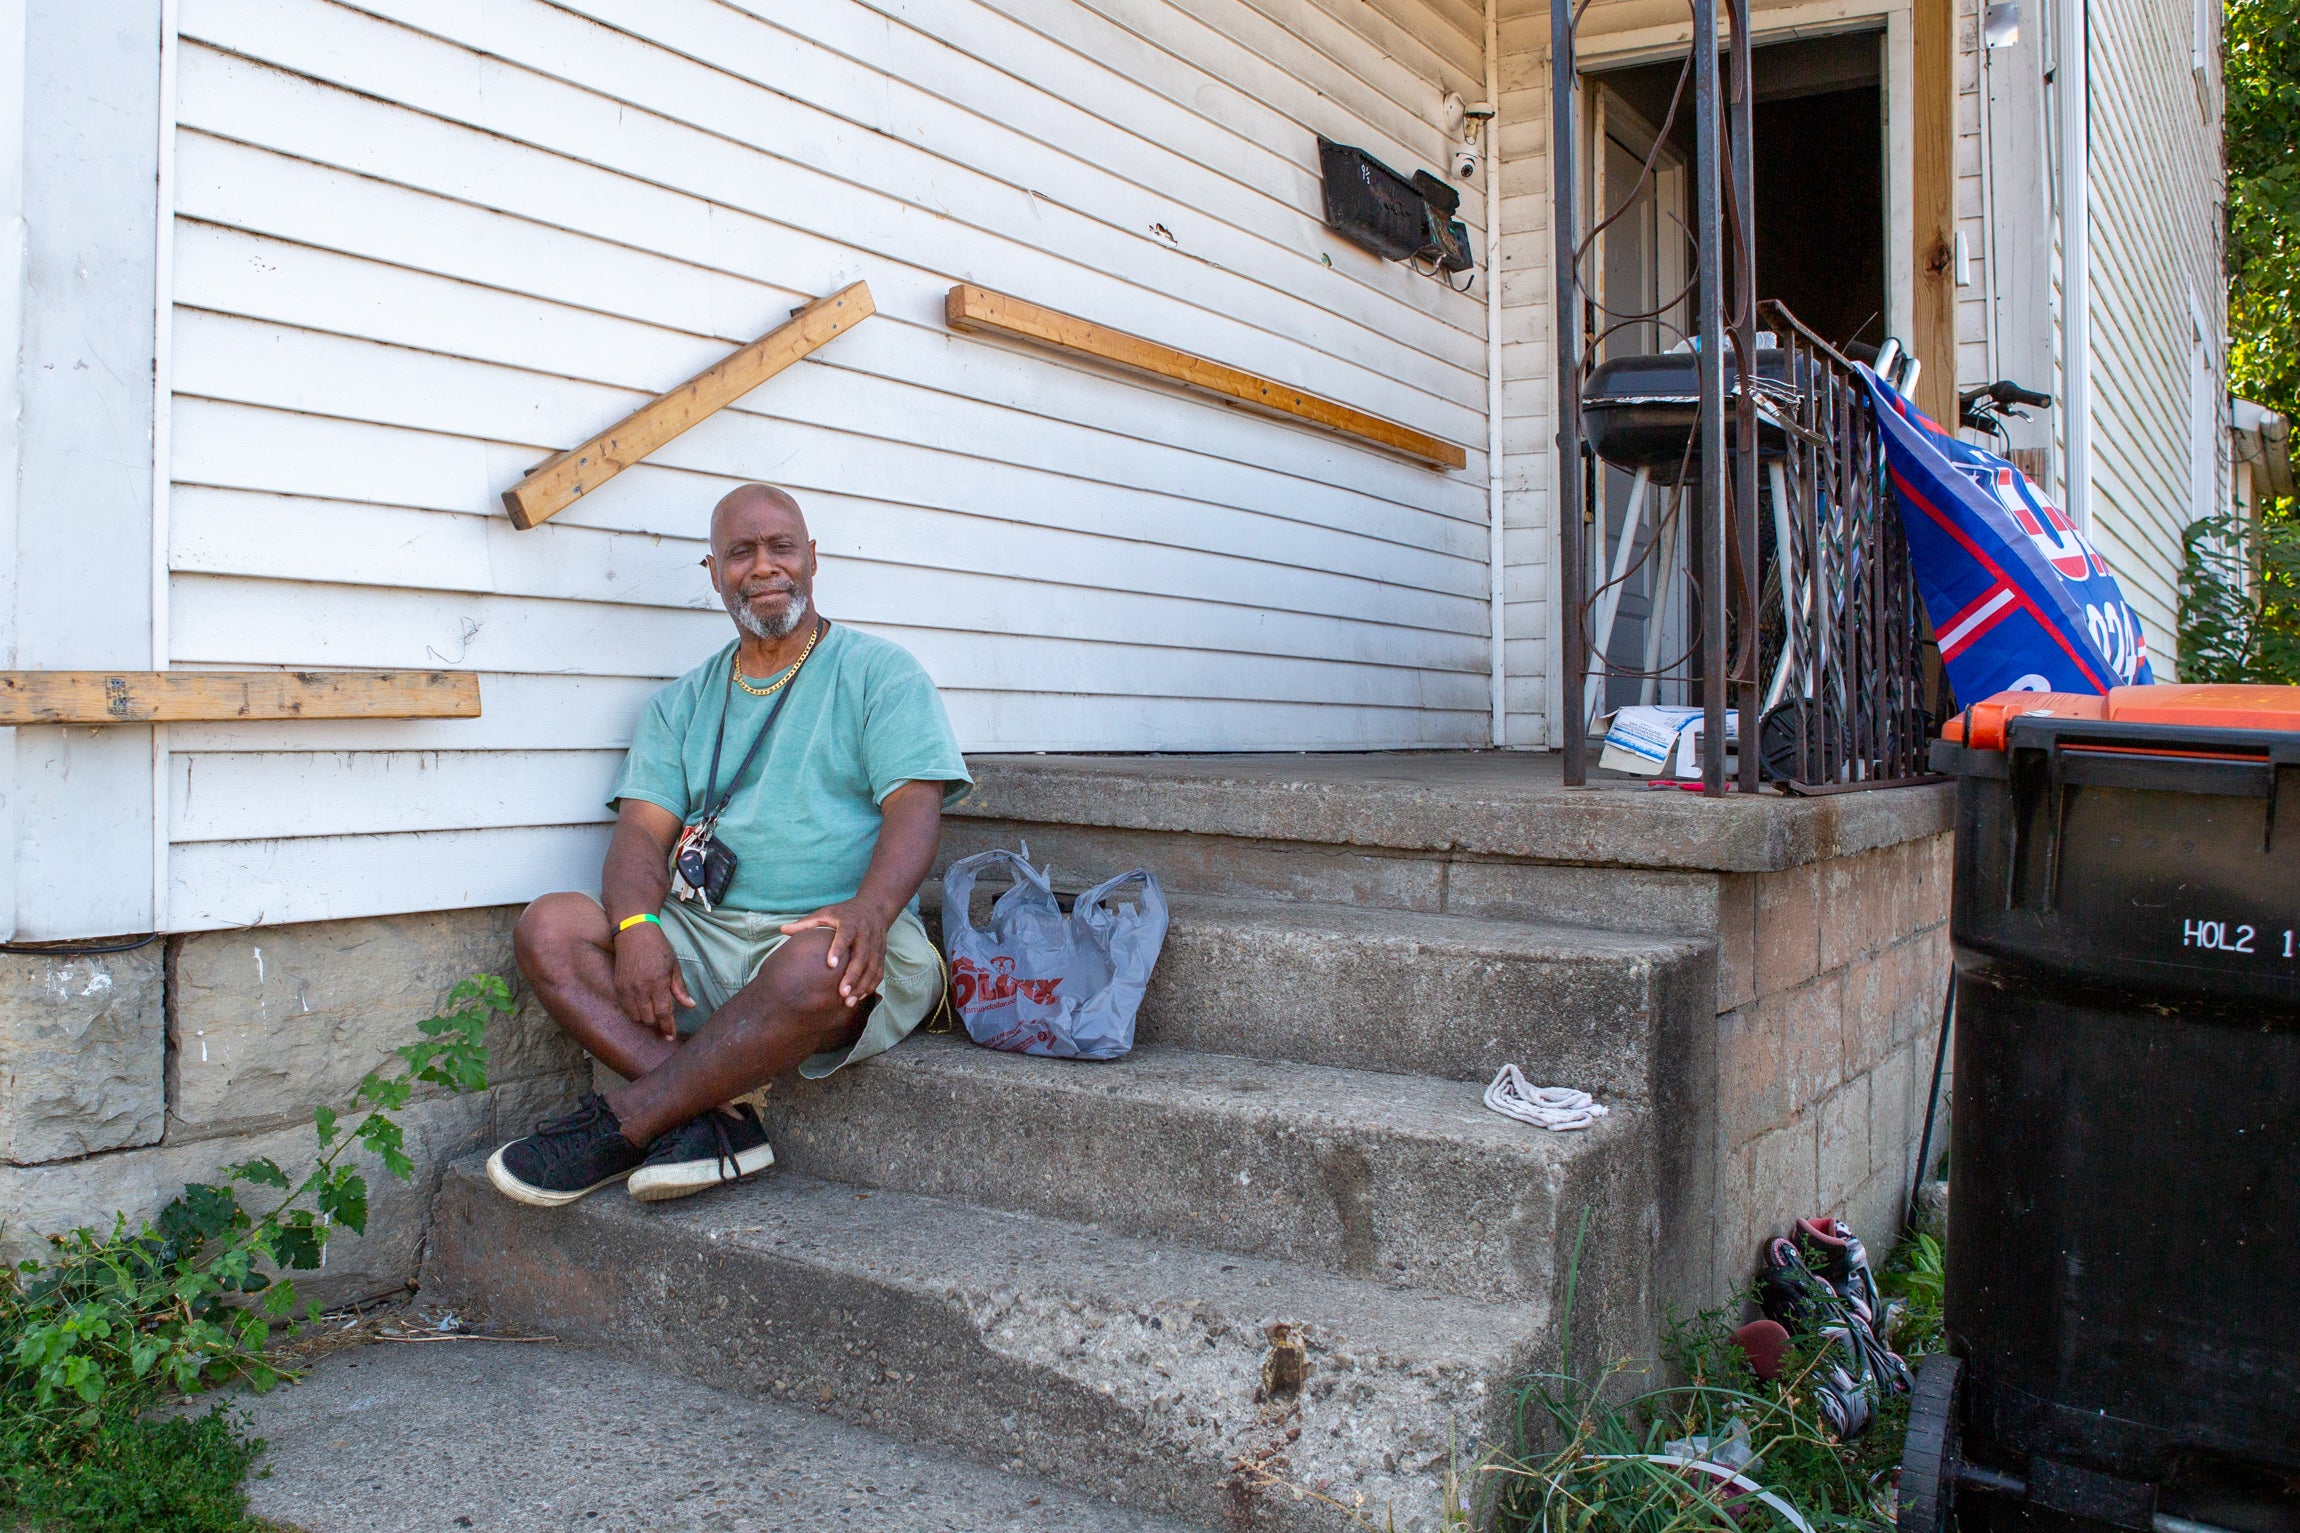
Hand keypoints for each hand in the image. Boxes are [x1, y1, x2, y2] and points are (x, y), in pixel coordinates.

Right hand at [614, 921, 694, 1039]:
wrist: (633, 932)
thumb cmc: (658, 947)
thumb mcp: (674, 966)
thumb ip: (680, 988)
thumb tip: (690, 1005)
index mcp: (658, 983)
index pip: (663, 1013)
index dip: (667, 1027)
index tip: (670, 1036)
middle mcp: (640, 989)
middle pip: (648, 1018)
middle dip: (657, 1021)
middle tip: (663, 1016)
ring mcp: (627, 988)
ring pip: (635, 1016)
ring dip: (645, 1016)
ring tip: (652, 1009)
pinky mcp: (618, 986)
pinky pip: (625, 1008)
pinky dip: (633, 1010)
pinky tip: (640, 1004)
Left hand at [780, 901, 889, 1007]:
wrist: (874, 908)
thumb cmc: (844, 913)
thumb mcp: (825, 913)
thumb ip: (805, 923)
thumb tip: (782, 929)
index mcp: (850, 922)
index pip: (845, 935)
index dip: (838, 949)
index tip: (830, 964)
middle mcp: (866, 933)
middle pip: (862, 956)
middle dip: (853, 976)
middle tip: (841, 993)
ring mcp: (876, 945)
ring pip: (872, 967)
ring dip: (862, 985)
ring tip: (849, 1001)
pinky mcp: (882, 954)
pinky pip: (879, 972)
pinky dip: (871, 985)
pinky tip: (860, 996)